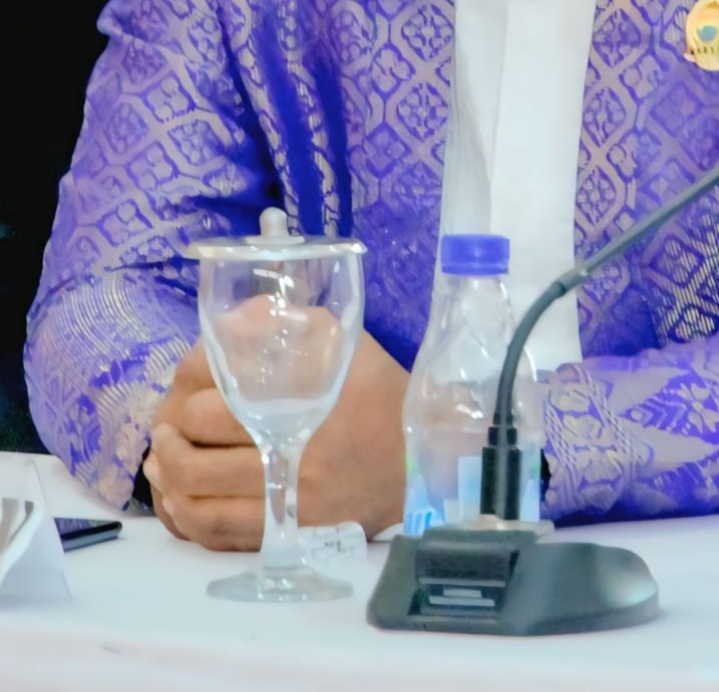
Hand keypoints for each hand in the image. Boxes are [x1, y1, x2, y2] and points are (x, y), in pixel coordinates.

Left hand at [145, 332, 407, 551]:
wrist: (419, 459)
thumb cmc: (378, 393)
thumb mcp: (344, 343)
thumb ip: (289, 324)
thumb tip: (230, 319)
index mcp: (305, 401)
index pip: (217, 393)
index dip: (188, 382)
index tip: (185, 378)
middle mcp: (294, 455)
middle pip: (198, 448)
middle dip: (171, 432)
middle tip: (167, 420)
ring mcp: (289, 502)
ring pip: (199, 499)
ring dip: (168, 476)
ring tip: (162, 456)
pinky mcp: (289, 535)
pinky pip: (219, 535)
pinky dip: (185, 516)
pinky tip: (177, 496)